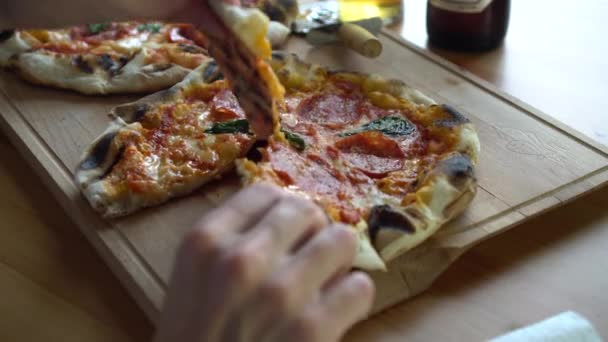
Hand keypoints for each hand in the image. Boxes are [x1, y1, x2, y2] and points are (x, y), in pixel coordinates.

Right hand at [154, 183, 374, 341]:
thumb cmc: (194, 340)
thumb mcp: (191, 280)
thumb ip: (228, 241)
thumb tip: (286, 216)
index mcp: (205, 242)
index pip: (265, 193)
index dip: (282, 211)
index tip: (287, 230)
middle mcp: (241, 259)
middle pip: (307, 210)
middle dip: (313, 232)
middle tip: (309, 256)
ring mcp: (280, 292)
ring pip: (342, 239)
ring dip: (338, 260)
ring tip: (325, 280)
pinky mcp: (313, 329)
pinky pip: (360, 286)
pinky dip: (353, 298)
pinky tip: (336, 310)